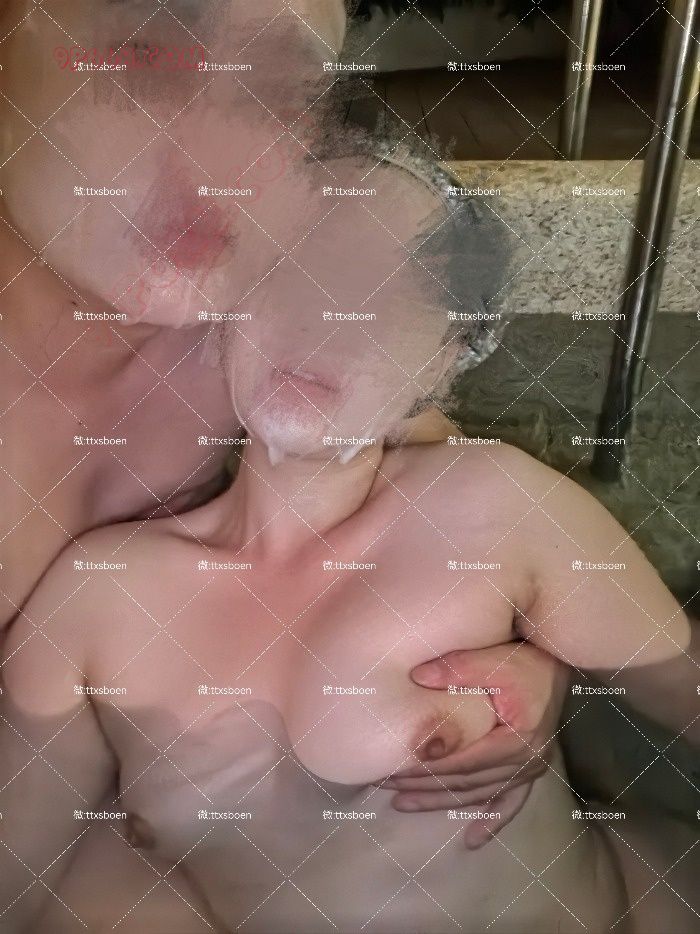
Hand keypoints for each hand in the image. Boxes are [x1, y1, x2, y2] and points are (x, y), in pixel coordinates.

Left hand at [382, 642, 568, 847]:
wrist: (558, 662)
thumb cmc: (526, 660)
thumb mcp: (494, 659)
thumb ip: (456, 668)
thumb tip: (417, 678)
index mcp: (517, 740)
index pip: (462, 762)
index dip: (427, 769)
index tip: (394, 770)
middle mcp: (526, 762)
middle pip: (466, 783)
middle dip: (424, 788)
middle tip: (386, 788)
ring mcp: (531, 769)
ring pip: (479, 795)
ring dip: (441, 803)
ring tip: (403, 804)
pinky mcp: (531, 768)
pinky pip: (510, 802)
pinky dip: (492, 821)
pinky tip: (472, 840)